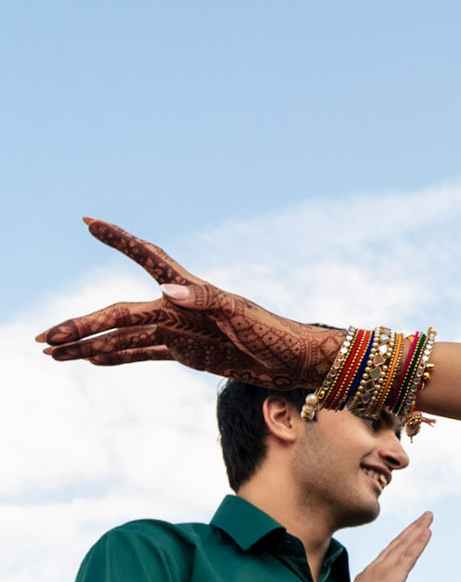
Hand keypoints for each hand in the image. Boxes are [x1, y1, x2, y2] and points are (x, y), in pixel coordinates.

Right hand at [36, 219, 340, 387]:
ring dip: (89, 344)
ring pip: (123, 336)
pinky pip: (144, 354)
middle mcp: (178, 308)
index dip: (118, 239)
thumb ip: (207, 301)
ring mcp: (180, 331)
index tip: (88, 221)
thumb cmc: (275, 334)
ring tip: (51, 354)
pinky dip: (117, 357)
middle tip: (42, 338)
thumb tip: (166, 290)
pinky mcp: (188, 353)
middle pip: (118, 313)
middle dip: (80, 324)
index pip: (147, 258)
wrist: (296, 361)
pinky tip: (91, 361)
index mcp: (190, 292)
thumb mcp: (243, 317)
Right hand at [346, 512, 432, 581]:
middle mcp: (374, 568)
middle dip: (411, 530)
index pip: (387, 555)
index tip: (409, 533)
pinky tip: (428, 531)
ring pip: (404, 544)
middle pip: (396, 544)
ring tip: (429, 517)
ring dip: (418, 529)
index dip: (399, 543)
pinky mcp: (394, 574)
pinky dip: (419, 542)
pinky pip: (410, 554)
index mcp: (367, 576)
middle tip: (424, 517)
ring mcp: (384, 569)